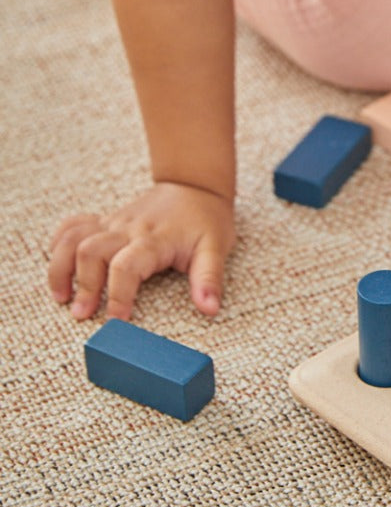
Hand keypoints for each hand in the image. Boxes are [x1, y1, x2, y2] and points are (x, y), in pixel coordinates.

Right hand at [48, 182, 235, 320]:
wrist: (195, 186)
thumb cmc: (206, 220)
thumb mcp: (216, 248)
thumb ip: (209, 278)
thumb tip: (209, 308)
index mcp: (155, 240)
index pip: (127, 266)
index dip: (118, 294)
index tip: (117, 320)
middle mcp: (129, 230)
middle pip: (91, 251)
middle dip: (84, 285)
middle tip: (83, 314)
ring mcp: (114, 223)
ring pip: (74, 238)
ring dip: (62, 267)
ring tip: (62, 297)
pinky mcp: (106, 221)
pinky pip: (73, 226)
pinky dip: (59, 244)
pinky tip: (60, 266)